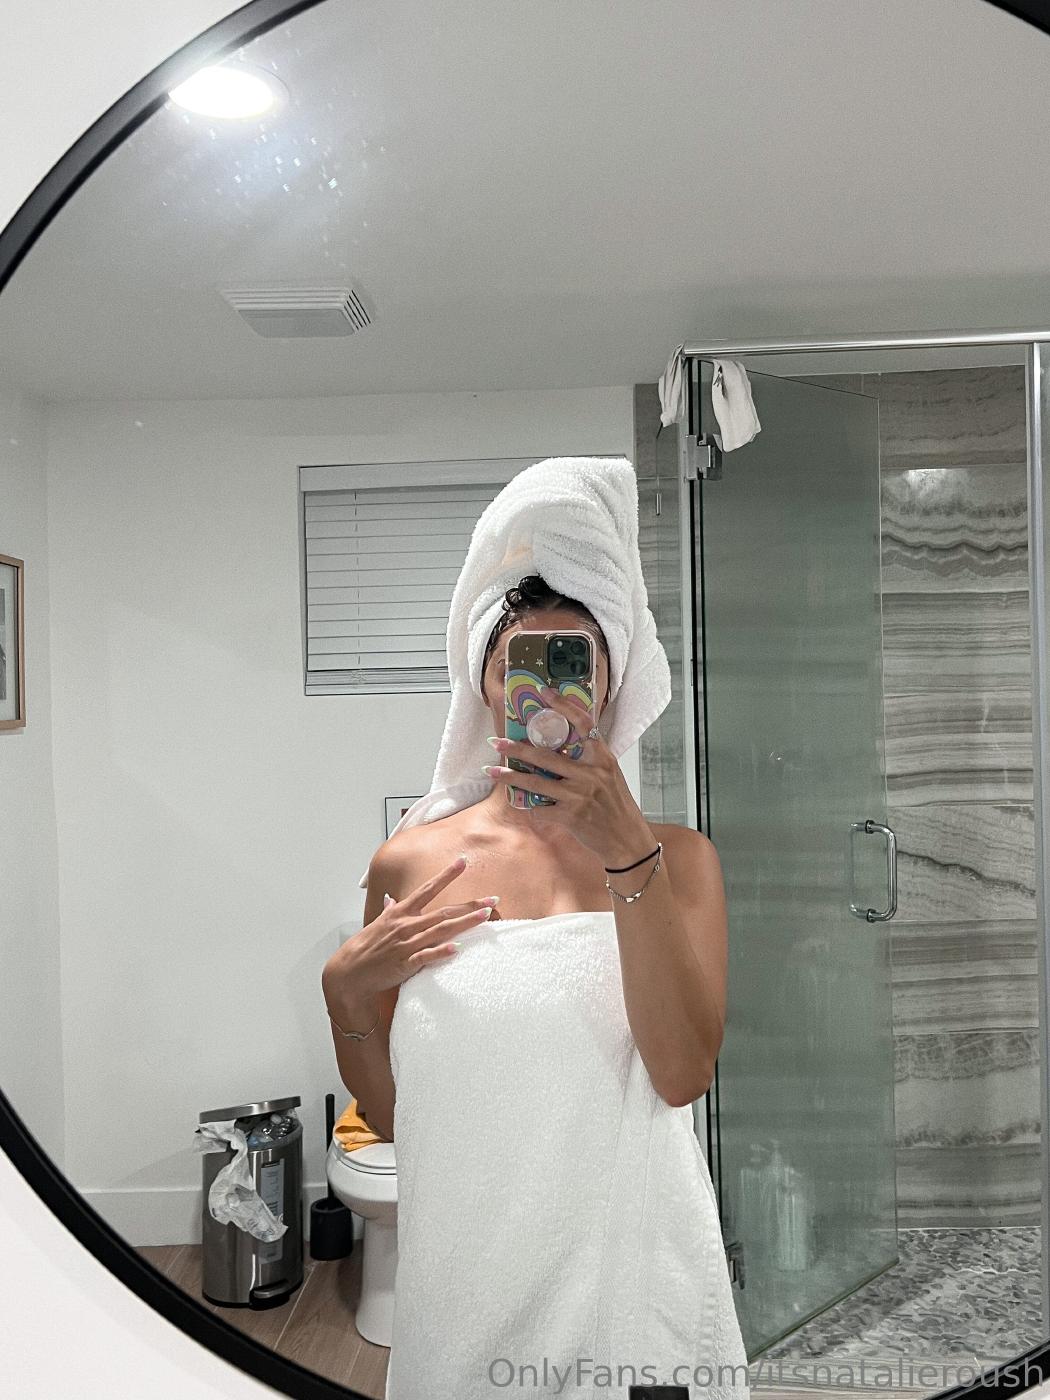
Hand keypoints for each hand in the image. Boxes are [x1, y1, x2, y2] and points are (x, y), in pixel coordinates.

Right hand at [322, 857, 498, 1007]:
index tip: (463, 861)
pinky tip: (458, 949)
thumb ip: (389, 911)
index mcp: (401, 913)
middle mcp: (406, 925)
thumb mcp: (378, 924)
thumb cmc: (365, 947)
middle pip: (444, 911)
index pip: (428, 889)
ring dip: (464, 923)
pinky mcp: (405, 963)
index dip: (446, 875)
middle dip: (470, 904)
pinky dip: (442, 952)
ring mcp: (407, 944)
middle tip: (492, 899)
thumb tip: (392, 900)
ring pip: (441, 931)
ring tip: (486, 916)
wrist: (350, 972)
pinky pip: (426, 956)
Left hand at [483, 685, 653, 866]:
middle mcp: (591, 774)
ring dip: (511, 777)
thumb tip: (558, 747)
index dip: (563, 706)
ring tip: (492, 771)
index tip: (544, 692)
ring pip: (536, 783)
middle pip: (546, 756)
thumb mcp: (608, 775)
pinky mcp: (571, 817)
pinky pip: (541, 809)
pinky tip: (521, 804)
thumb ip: (587, 760)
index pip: (583, 724)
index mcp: (602, 758)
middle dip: (517, 749)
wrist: (626, 838)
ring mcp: (580, 796)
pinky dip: (530, 807)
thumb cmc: (616, 804)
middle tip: (496, 741)